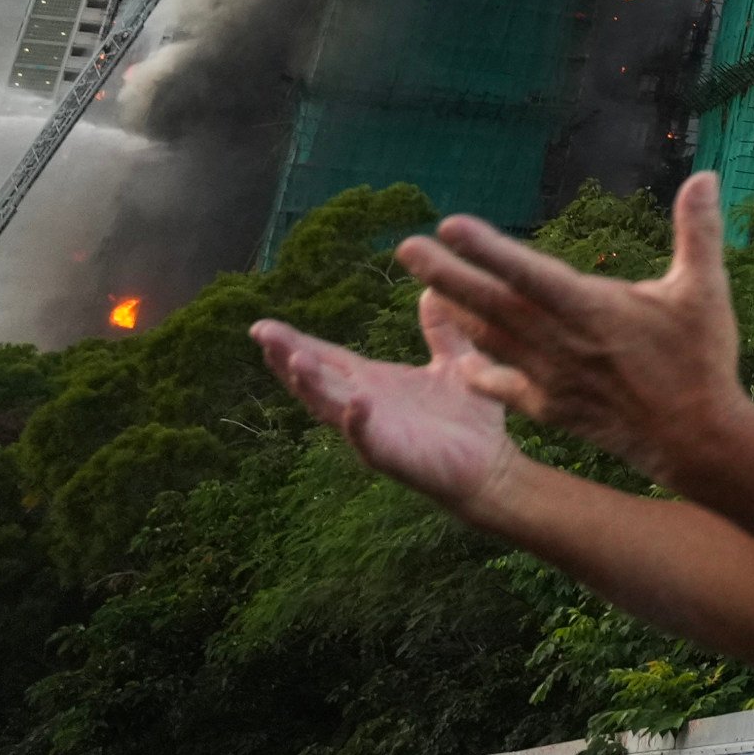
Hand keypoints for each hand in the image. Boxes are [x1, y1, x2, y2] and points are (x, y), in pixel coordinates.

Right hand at [254, 302, 519, 515]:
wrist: (492, 463)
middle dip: (288, 357)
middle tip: (262, 334)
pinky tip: (354, 403)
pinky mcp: (393, 456)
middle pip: (317, 379)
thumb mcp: (456, 362)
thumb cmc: (470, 416)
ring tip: (295, 360)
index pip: (327, 358)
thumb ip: (442, 330)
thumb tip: (431, 291)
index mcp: (374, 381)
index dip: (295, 343)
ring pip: (332, 408)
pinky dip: (359, 423)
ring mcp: (373, 431)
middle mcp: (364, 404)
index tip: (261, 325)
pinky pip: (370, 439)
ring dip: (313, 386)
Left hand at [397, 171, 753, 488]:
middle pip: (493, 304)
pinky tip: (457, 362)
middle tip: (404, 249)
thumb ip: (698, 231)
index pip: (529, 272)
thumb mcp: (705, 289)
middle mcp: (561, 342)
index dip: (488, 248)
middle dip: (446, 275)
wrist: (695, 438)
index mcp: (593, 310)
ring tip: (424, 289)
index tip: (448, 225)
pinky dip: (478, 372)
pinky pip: (503, 386)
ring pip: (491, 340)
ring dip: (455, 313)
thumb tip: (704, 176)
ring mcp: (551, 378)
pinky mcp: (551, 407)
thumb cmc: (702, 359)